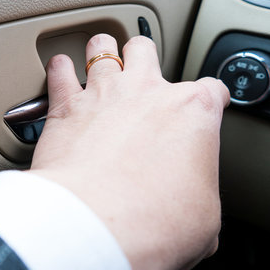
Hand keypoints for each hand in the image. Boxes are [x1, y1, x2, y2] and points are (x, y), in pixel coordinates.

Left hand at [28, 34, 229, 269]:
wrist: (98, 223)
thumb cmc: (154, 221)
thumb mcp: (204, 217)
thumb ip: (199, 194)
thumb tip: (192, 205)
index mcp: (191, 112)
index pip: (211, 89)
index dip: (211, 97)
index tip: (207, 104)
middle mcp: (146, 92)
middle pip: (147, 50)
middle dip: (143, 56)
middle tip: (139, 69)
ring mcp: (103, 93)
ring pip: (102, 46)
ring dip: (100, 50)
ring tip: (97, 56)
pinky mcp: (65, 105)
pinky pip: (59, 70)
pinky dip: (58, 69)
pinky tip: (59, 71)